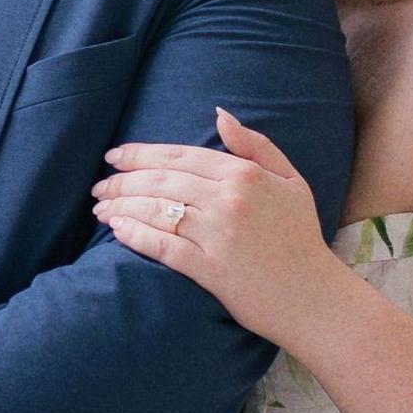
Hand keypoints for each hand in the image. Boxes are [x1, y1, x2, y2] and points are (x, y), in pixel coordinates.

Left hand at [93, 110, 337, 345]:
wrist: (313, 296)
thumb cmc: (301, 237)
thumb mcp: (290, 181)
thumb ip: (256, 146)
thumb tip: (219, 116)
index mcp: (245, 174)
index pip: (180, 155)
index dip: (140, 154)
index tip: (114, 157)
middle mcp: (229, 199)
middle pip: (161, 180)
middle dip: (122, 181)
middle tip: (99, 187)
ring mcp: (218, 234)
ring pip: (157, 210)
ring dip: (122, 207)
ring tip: (100, 209)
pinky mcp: (210, 268)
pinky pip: (163, 246)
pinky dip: (136, 235)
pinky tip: (117, 231)